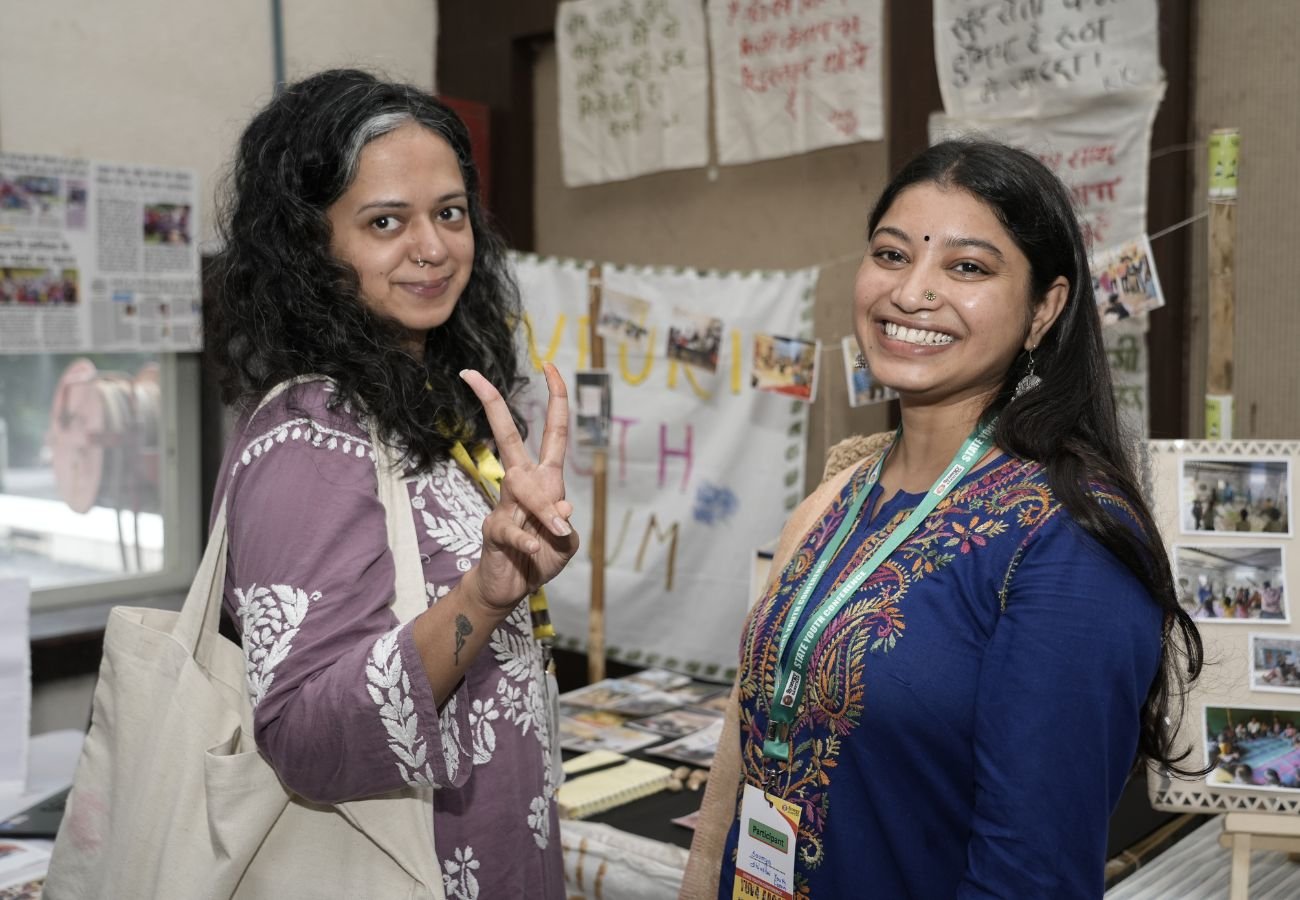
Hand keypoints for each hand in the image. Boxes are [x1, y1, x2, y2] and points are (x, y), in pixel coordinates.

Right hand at [459, 362, 578, 611]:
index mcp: (546, 479)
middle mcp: (523, 484)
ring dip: (542, 507)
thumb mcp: (564, 543)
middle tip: (473, 375)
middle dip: (492, 405)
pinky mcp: (493, 530)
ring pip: (521, 487)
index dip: (556, 399)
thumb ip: (564, 526)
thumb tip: (561, 507)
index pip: (553, 432)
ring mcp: (505, 505)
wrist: (511, 587)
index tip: (549, 366)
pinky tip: (536, 546)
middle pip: (509, 438)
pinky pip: (513, 529)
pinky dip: (528, 539)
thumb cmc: (541, 557)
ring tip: (554, 530)